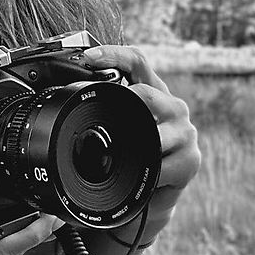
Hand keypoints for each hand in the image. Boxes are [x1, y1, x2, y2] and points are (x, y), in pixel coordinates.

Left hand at [80, 44, 200, 216]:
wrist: (152, 199)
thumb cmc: (133, 159)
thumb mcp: (119, 128)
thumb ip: (106, 108)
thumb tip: (64, 93)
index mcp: (154, 93)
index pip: (137, 61)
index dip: (114, 54)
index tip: (89, 57)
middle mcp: (173, 107)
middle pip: (146, 93)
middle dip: (123, 103)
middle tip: (104, 117)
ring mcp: (185, 132)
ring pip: (156, 131)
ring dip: (136, 144)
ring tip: (125, 154)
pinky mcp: (190, 160)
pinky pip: (162, 164)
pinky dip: (147, 173)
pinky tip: (142, 176)